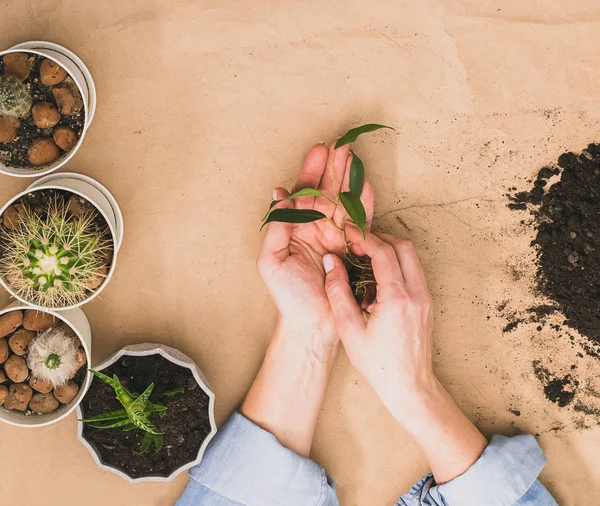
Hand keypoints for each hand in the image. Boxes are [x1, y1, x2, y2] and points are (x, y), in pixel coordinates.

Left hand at [257, 143, 373, 348]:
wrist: (312, 323)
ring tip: (355, 156)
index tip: (320, 150)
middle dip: (335, 167)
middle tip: (343, 144)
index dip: (312, 171)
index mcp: (297, 228)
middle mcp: (317, 229)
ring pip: (345, 201)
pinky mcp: (353, 248)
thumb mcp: (272, 259)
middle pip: (327, 191)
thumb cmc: (289, 296)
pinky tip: (366, 184)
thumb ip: (277, 226)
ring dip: (350, 178)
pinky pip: (360, 221)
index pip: (305, 194)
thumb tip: (278, 193)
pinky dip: (365, 203)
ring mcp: (336, 237)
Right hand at [322, 229, 434, 415]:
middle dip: (379, 238)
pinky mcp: (426, 302)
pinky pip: (413, 271)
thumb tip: (330, 261)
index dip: (364, 238)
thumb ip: (337, 291)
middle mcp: (417, 293)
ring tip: (364, 258)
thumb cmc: (377, 362)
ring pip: (411, 257)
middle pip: (403, 246)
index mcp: (397, 298)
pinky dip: (396, 264)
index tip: (348, 234)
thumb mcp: (348, 328)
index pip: (384, 252)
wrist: (408, 385)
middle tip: (357, 243)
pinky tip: (376, 277)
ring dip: (388, 250)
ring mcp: (425, 297)